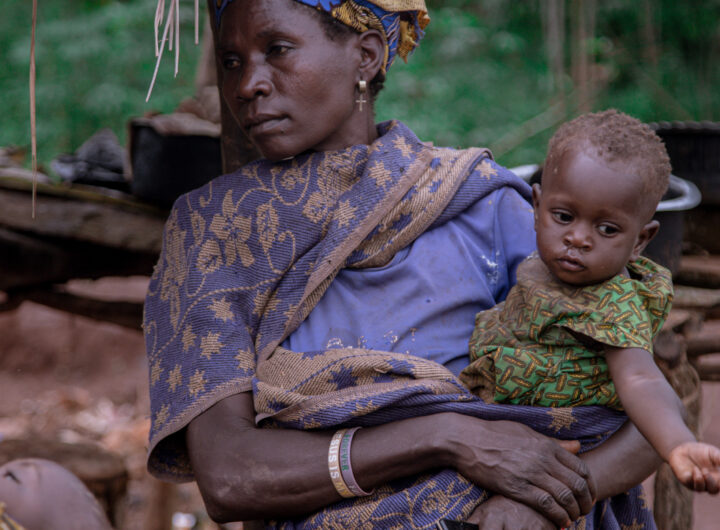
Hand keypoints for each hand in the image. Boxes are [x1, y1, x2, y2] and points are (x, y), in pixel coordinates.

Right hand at [447, 416, 595, 527]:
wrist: (466, 440)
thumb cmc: (494, 434)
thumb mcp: (525, 432)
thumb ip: (552, 443)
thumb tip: (577, 446)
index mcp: (546, 444)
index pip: (581, 467)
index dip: (590, 485)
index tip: (589, 494)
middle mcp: (542, 458)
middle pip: (577, 484)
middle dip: (586, 502)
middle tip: (585, 510)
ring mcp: (530, 473)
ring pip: (565, 497)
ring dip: (574, 512)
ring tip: (572, 518)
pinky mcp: (517, 487)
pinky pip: (546, 505)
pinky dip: (558, 516)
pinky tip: (559, 522)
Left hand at [668, 442, 719, 492]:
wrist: (683, 448)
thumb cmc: (701, 451)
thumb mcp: (713, 453)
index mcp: (717, 477)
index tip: (719, 475)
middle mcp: (707, 482)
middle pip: (713, 490)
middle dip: (713, 483)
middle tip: (709, 472)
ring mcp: (696, 482)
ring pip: (701, 488)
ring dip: (702, 480)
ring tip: (703, 470)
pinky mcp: (686, 480)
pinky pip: (690, 482)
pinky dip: (692, 477)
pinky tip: (694, 469)